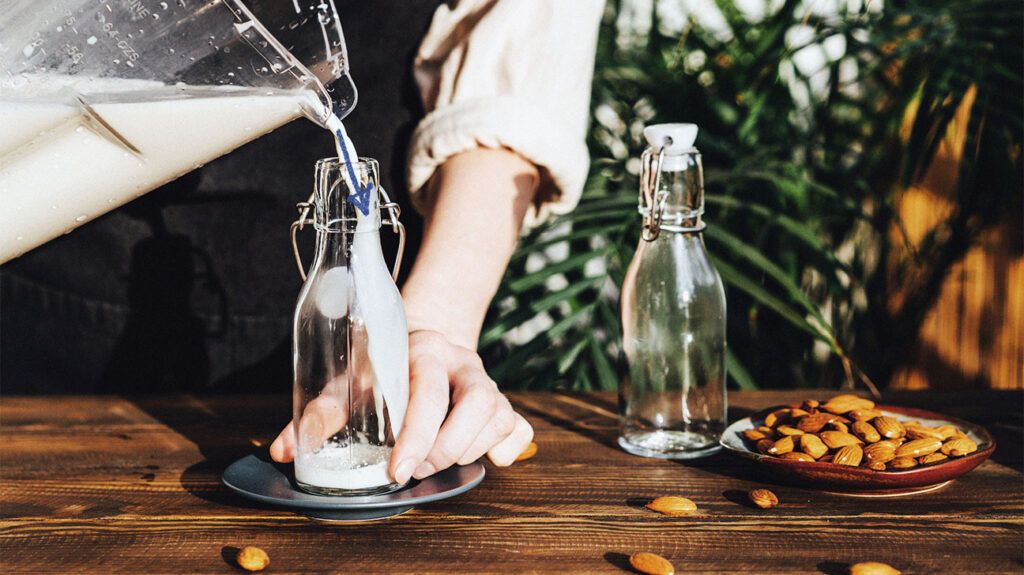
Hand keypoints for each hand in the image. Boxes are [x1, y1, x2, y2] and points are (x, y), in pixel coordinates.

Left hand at [269, 330, 532, 484]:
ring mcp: (487, 381)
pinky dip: (506, 449)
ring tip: (438, 459)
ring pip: (500, 417)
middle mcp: (462, 363)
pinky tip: (484, 456)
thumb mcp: (349, 377)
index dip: (417, 436)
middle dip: (447, 447)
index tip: (398, 471)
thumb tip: (285, 448)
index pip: (430, 392)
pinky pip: (520, 428)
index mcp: (423, 351)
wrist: (422, 337)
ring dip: (470, 450)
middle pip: (479, 403)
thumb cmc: (380, 364)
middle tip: (416, 468)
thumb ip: (320, 411)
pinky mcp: (503, 401)